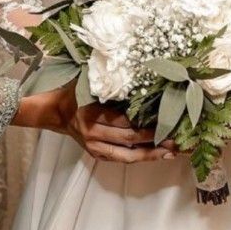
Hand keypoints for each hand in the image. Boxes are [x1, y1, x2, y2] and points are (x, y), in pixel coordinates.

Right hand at [16, 85, 176, 163]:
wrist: (54, 112)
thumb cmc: (74, 92)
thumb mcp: (88, 81)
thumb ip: (109, 81)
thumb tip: (137, 71)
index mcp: (92, 114)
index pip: (124, 121)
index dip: (146, 123)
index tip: (167, 119)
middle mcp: (94, 134)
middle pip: (130, 139)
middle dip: (154, 139)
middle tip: (177, 138)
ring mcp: (95, 147)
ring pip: (128, 154)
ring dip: (151, 154)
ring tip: (172, 152)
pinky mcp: (97, 154)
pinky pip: (121, 158)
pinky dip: (139, 157)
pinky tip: (155, 155)